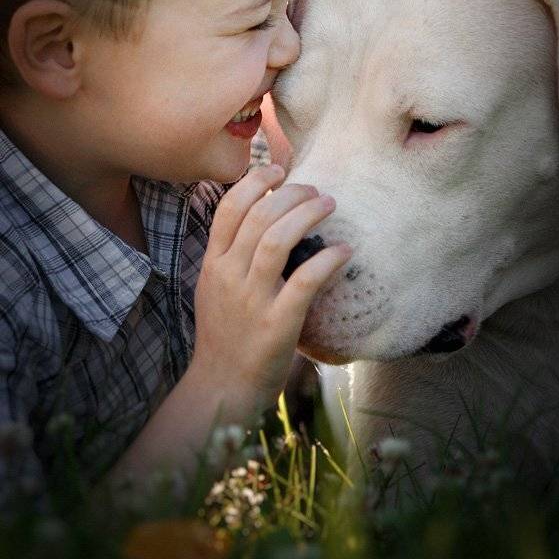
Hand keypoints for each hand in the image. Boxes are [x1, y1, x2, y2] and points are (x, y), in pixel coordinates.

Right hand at [192, 164, 352, 411]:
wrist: (221, 387)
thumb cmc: (226, 335)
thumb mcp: (216, 288)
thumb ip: (233, 255)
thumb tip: (266, 218)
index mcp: (213, 263)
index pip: (230, 208)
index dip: (256, 181)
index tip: (279, 171)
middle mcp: (228, 276)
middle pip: (258, 216)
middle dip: (291, 194)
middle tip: (316, 190)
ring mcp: (251, 300)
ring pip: (277, 240)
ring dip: (307, 215)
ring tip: (330, 204)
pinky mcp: (277, 324)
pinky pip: (304, 281)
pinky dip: (327, 260)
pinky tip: (344, 251)